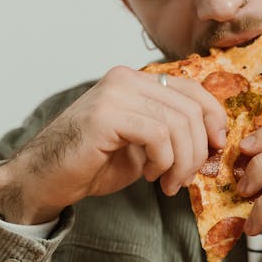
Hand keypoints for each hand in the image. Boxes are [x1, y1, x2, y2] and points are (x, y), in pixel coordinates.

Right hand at [0, 68, 227, 223]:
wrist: (44, 179)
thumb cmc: (92, 164)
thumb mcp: (142, 144)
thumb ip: (171, 132)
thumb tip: (214, 138)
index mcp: (135, 80)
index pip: (192, 88)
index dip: (214, 117)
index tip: (217, 146)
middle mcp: (126, 79)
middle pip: (190, 108)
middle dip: (198, 149)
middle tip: (187, 177)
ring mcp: (115, 93)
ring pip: (178, 123)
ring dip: (182, 161)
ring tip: (168, 182)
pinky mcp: (107, 115)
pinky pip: (158, 135)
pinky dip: (164, 161)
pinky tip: (152, 176)